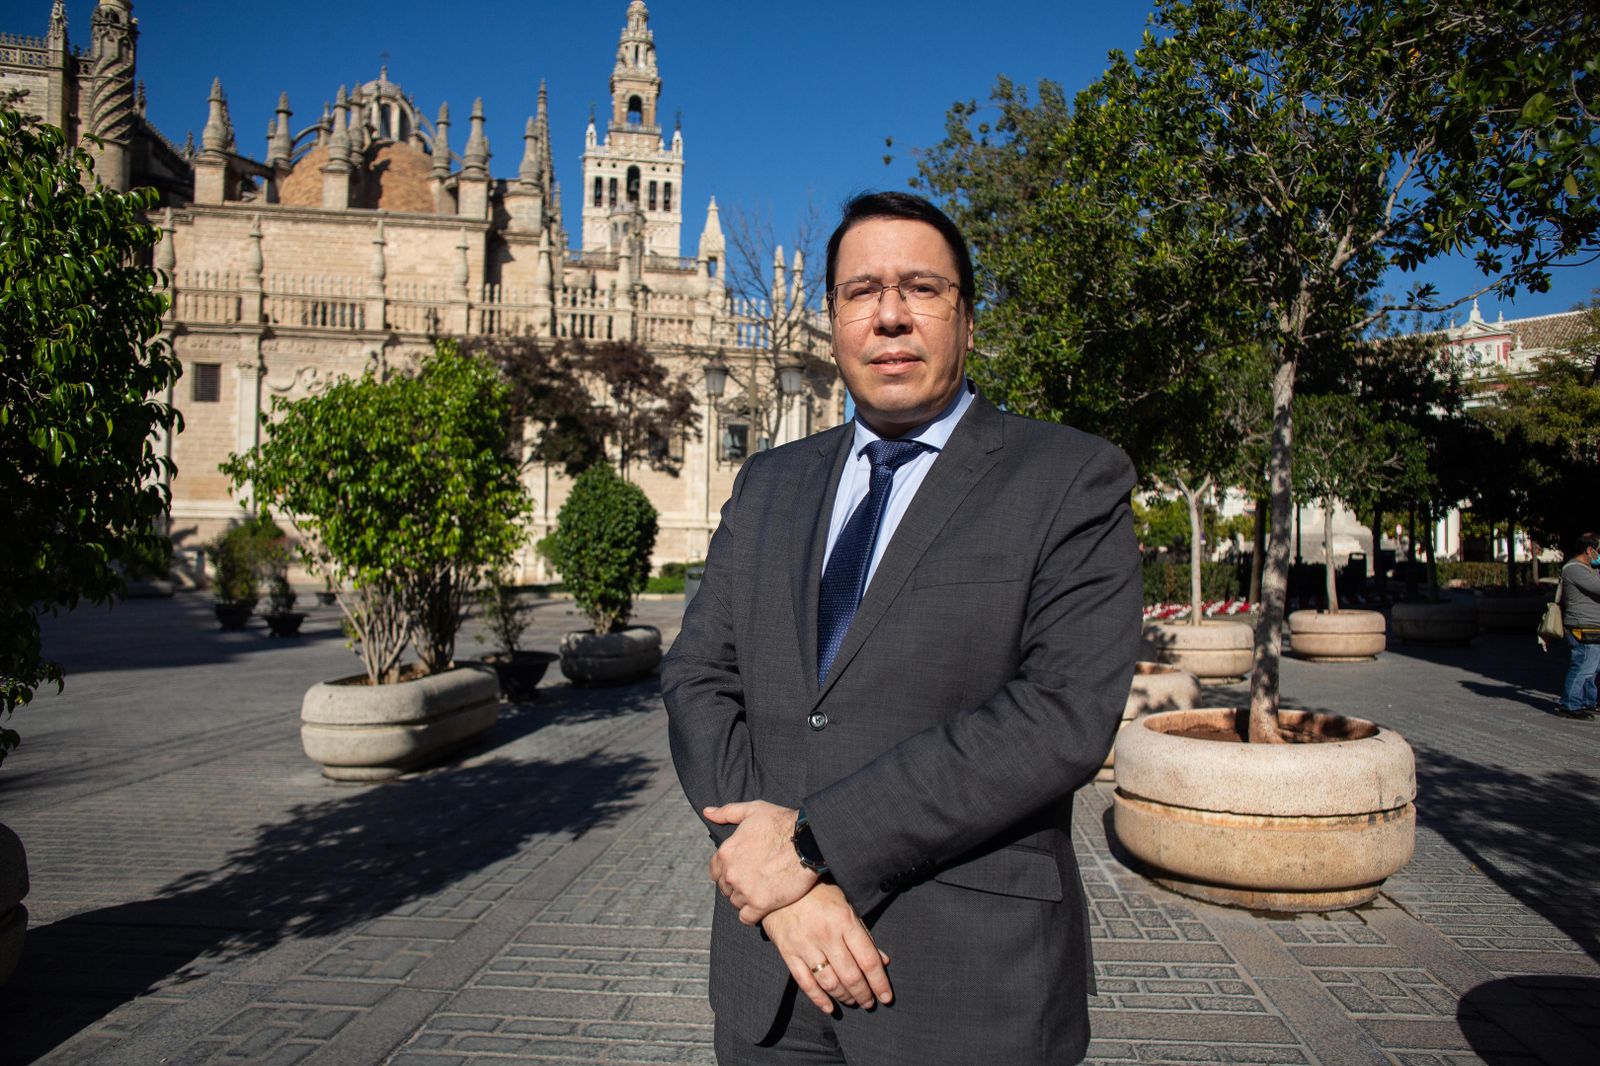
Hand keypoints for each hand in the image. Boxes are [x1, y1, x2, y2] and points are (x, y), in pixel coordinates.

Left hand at [704, 800, 818, 924]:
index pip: (716, 871)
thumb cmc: (783, 823)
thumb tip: (708, 813)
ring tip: (762, 892)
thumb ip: (727, 812)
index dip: (728, 872)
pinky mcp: (760, 904)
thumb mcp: (754, 810)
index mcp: (726, 852)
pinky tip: (763, 907)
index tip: (742, 871)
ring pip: (736, 902)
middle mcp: (731, 873)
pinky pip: (746, 918)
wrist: (809, 841)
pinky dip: (752, 915)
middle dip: (737, 886)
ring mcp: (745, 890)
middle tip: (755, 881)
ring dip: (746, 900)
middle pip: (726, 888)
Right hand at [762, 883, 892, 1012]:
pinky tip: (829, 1007)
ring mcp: (805, 945)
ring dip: (844, 997)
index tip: (886, 997)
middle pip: (850, 976)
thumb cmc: (819, 893)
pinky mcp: (788, 952)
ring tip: (852, 1001)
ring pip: (829, 982)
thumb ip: (864, 935)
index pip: (868, 960)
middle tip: (869, 1003)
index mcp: (844, 921)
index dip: (880, 983)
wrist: (780, 884)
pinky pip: (805, 982)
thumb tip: (883, 961)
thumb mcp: (846, 906)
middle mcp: (826, 935)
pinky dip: (818, 999)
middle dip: (863, 995)